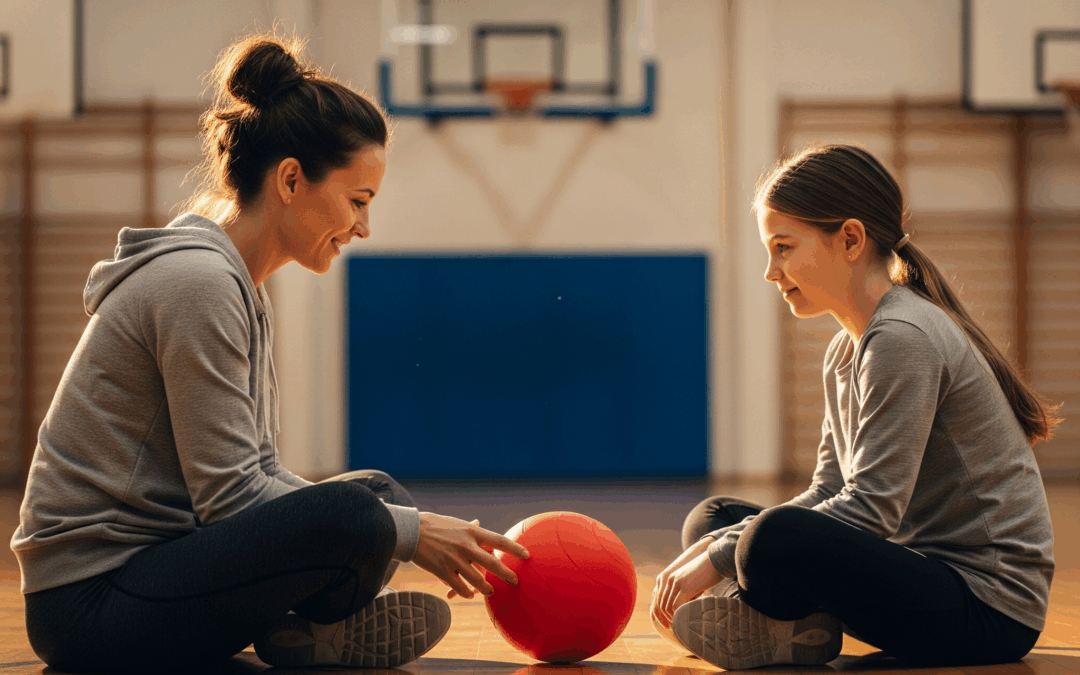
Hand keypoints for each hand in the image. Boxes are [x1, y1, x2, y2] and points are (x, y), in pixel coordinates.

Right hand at [412, 515, 528, 599]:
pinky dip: (466, 592)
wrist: (412, 531)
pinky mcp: (442, 571)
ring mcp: (454, 559)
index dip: (515, 549)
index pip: (499, 541)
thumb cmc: (436, 525)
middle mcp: (466, 546)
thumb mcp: (456, 524)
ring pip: (476, 580)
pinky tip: (470, 594)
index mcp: (472, 532)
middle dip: (506, 574)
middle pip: (492, 564)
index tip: (527, 555)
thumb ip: (470, 528)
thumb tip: (479, 524)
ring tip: (491, 591)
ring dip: (486, 588)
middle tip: (515, 581)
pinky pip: (459, 587)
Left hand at [650, 536, 722, 628]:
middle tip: (672, 628)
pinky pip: (677, 605)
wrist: (716, 559)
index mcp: (669, 578)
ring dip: (672, 618)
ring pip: (667, 607)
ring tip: (680, 626)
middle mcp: (669, 580)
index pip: (659, 599)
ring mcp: (676, 583)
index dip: (661, 613)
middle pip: (660, 604)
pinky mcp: (685, 587)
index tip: (668, 623)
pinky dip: (679, 614)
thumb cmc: (707, 572)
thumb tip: (687, 609)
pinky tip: (685, 620)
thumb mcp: (693, 583)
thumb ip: (687, 593)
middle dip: (664, 618)